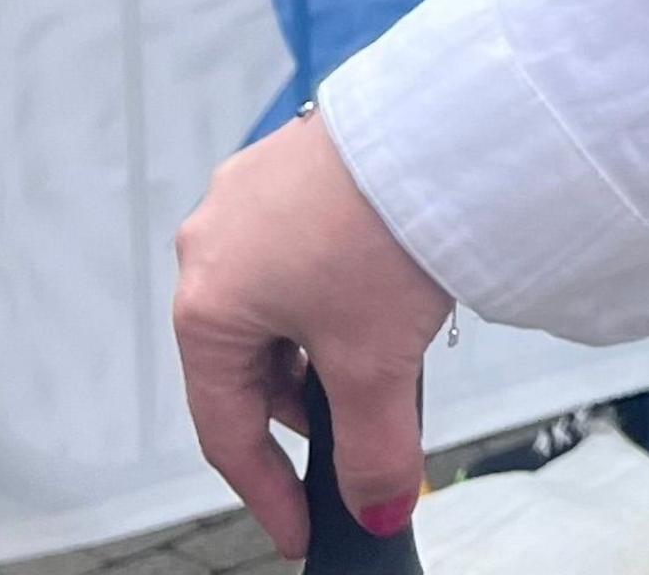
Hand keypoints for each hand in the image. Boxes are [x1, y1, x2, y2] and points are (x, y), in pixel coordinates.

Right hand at [171, 111, 451, 552]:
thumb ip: (373, 449)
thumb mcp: (378, 361)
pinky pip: (302, 248)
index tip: (301, 529)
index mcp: (205, 301)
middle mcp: (212, 243)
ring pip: (278, 301)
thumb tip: (379, 509)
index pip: (225, 428)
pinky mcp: (299, 162)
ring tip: (383, 356)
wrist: (442, 120)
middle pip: (248, 361)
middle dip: (302, 406)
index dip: (268, 490)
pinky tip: (386, 291)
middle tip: (357, 436)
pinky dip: (336, 288)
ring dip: (322, 342)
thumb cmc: (389, 229)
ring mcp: (252, 195)